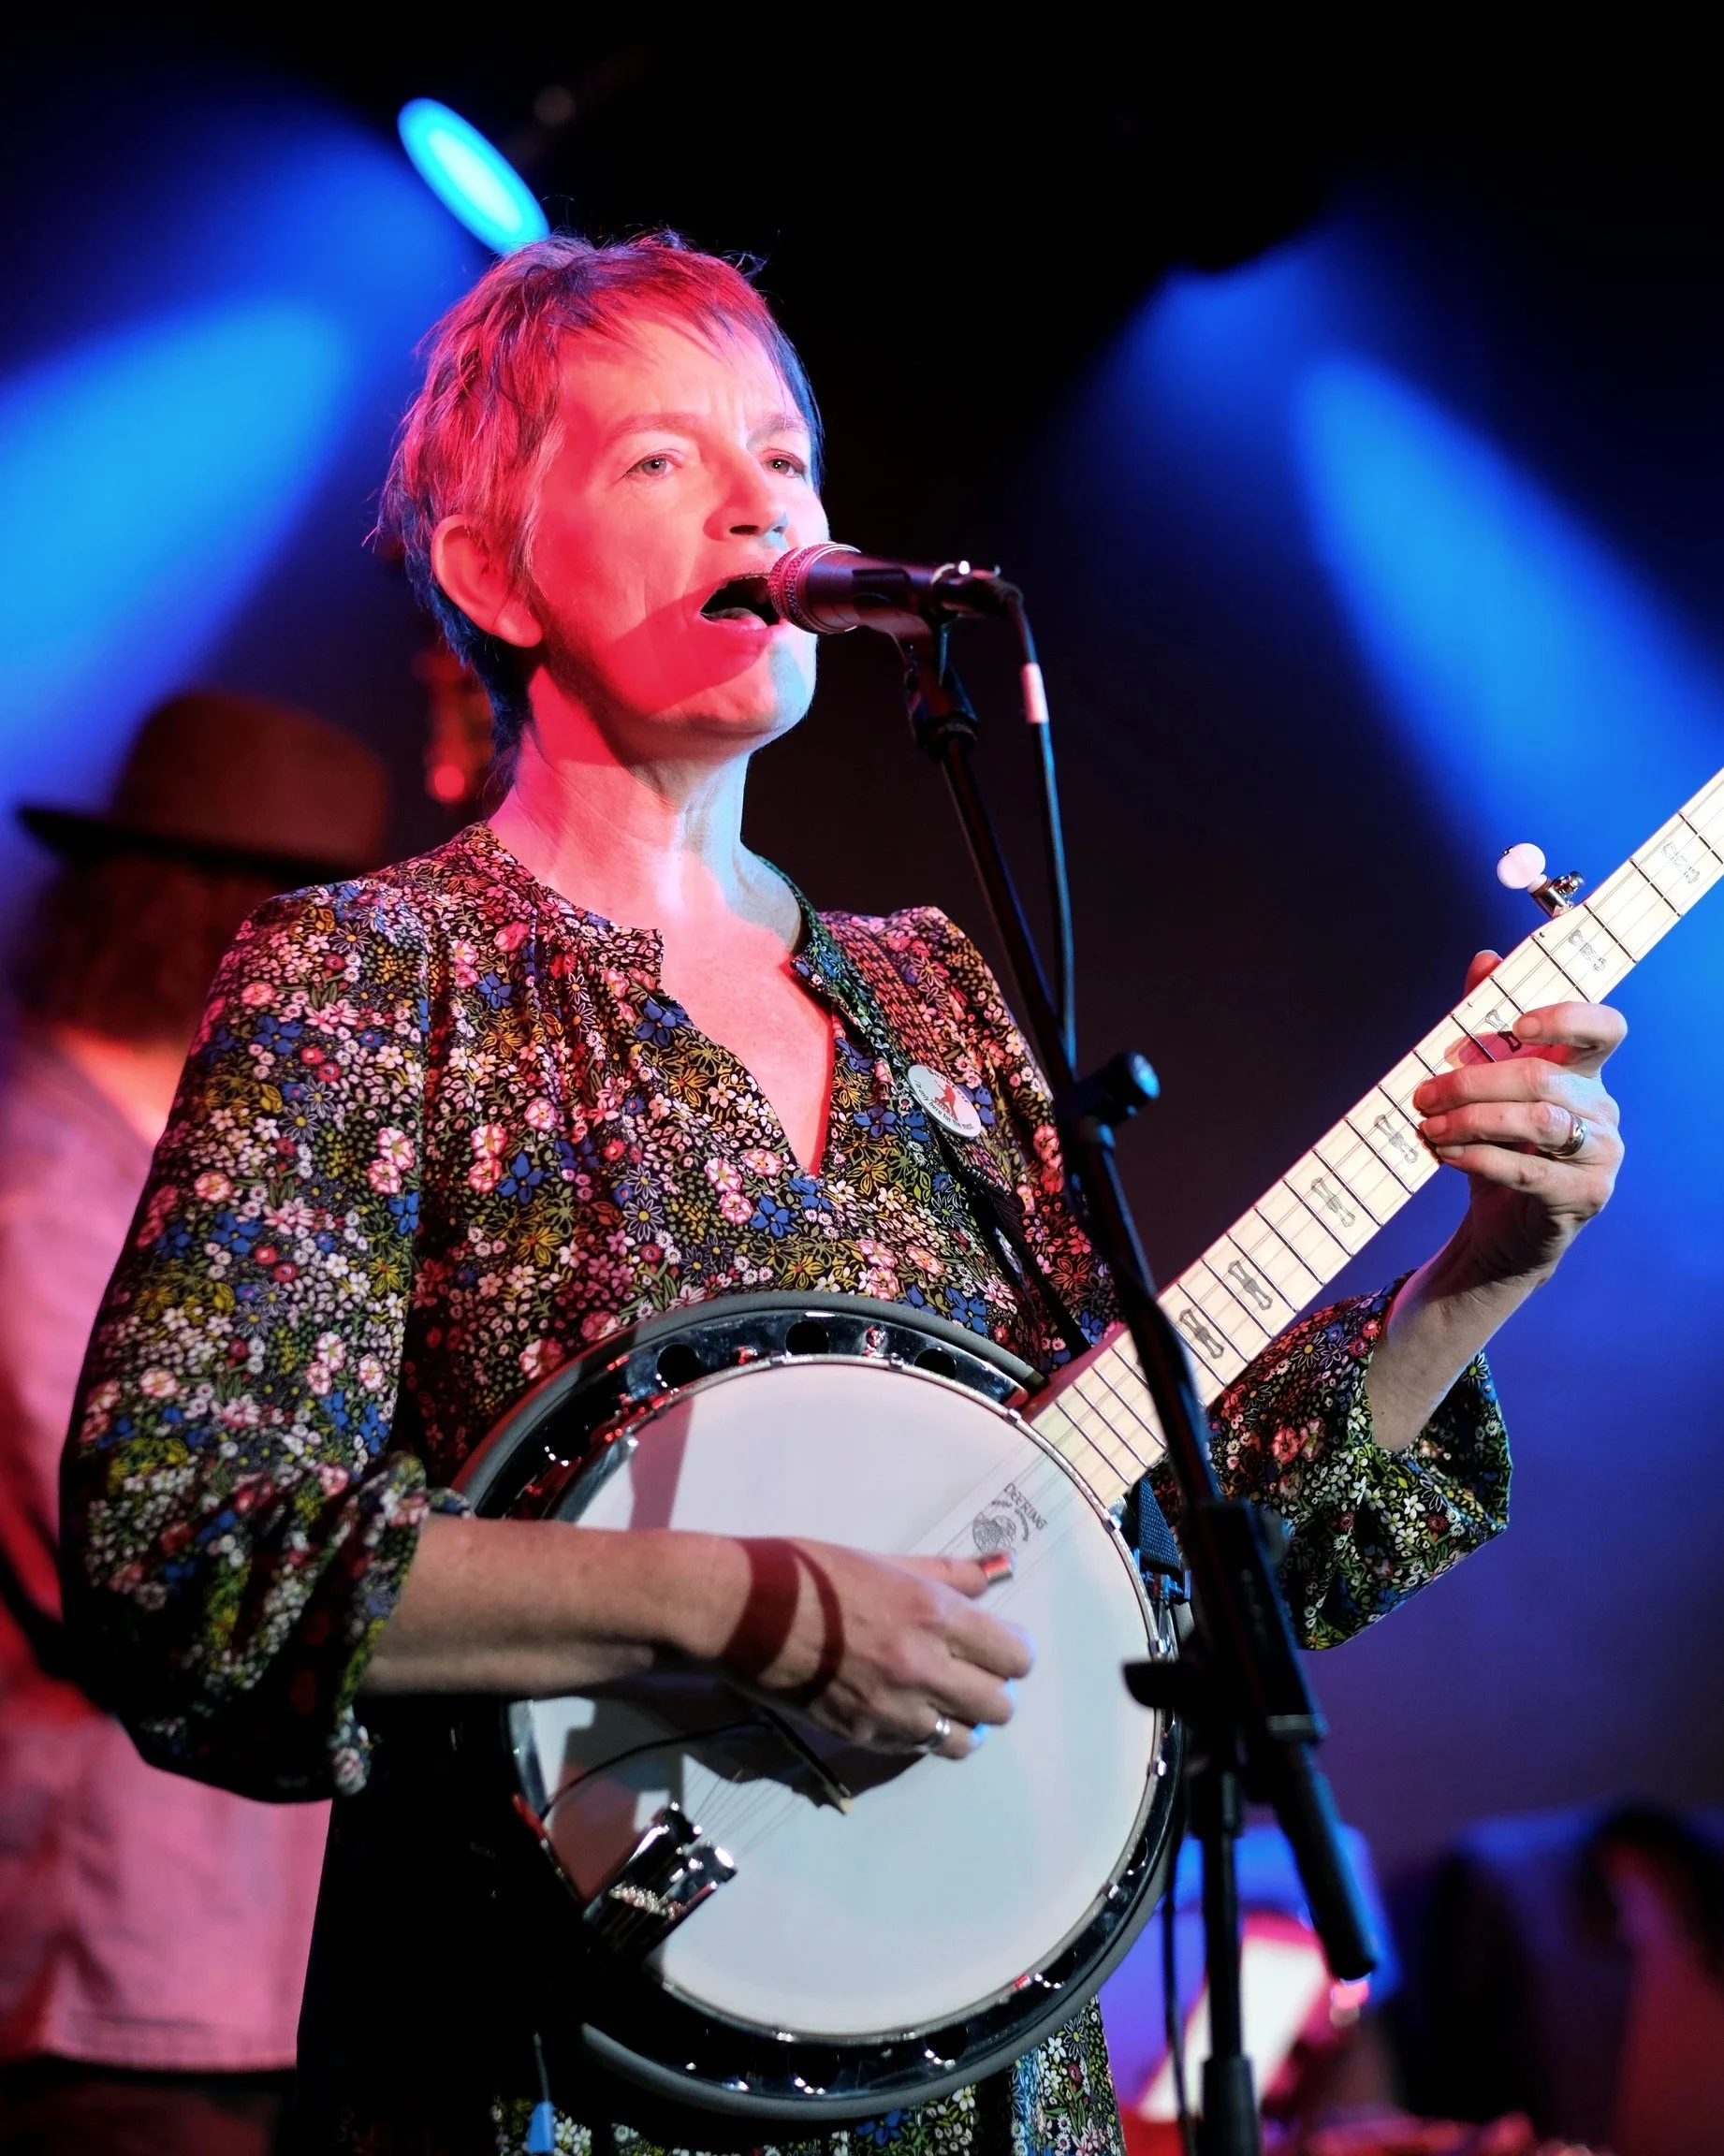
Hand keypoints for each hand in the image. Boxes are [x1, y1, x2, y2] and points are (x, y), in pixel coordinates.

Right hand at [707, 1537, 1032, 1760]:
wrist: (741, 1611)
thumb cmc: (808, 1573)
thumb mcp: (884, 1562)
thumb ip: (945, 1575)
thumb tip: (994, 1574)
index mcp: (934, 1615)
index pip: (1015, 1657)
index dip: (1010, 1652)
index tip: (993, 1644)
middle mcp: (924, 1669)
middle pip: (1000, 1707)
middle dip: (990, 1689)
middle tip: (966, 1671)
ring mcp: (893, 1710)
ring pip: (965, 1741)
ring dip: (960, 1721)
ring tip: (937, 1699)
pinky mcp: (863, 1736)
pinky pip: (916, 1750)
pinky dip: (919, 1734)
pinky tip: (899, 1708)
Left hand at [1412, 950, 1625, 1285]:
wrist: (1501, 1230)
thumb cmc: (1498, 1149)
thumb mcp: (1488, 1088)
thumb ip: (1487, 1027)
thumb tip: (1486, 960)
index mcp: (1585, 1073)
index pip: (1605, 1029)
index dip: (1566, 1018)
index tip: (1515, 1025)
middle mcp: (1601, 1109)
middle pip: (1544, 1077)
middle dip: (1474, 1082)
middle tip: (1425, 1094)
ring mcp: (1599, 1155)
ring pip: (1539, 1121)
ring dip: (1473, 1120)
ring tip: (1431, 1128)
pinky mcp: (1582, 1196)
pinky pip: (1529, 1171)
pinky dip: (1480, 1159)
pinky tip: (1447, 1156)